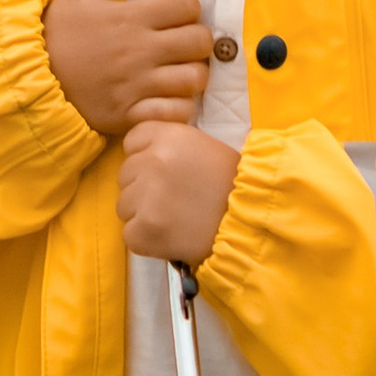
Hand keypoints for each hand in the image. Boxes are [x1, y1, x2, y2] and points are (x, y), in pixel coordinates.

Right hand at [43, 0, 211, 138]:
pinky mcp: (133, 115)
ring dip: (190, 73)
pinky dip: (179, 106)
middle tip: (179, 44)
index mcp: (131, 18)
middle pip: (200, 41)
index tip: (173, 15)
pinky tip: (166, 98)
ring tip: (175, 71)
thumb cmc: (57, 35)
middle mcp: (141, 51)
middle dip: (195, 39)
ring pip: (195, 78)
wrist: (29, 79)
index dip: (186, 7)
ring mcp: (139, 86)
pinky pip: (178, 112)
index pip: (188, 4)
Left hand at [117, 121, 240, 267]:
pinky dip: (146, 239)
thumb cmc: (231, 184)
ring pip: (124, 206)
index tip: (164, 172)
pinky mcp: (144, 230)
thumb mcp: (202, 146)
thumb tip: (138, 154)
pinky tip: (170, 235)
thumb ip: (167, 144)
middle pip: (125, 175)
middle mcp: (153, 161)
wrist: (251, 223)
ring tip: (174, 218)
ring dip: (142, 214)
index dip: (144, 157)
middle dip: (143, 188)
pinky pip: (130, 234)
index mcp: (168, 136)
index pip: (132, 142)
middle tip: (174, 199)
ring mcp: (146, 197)